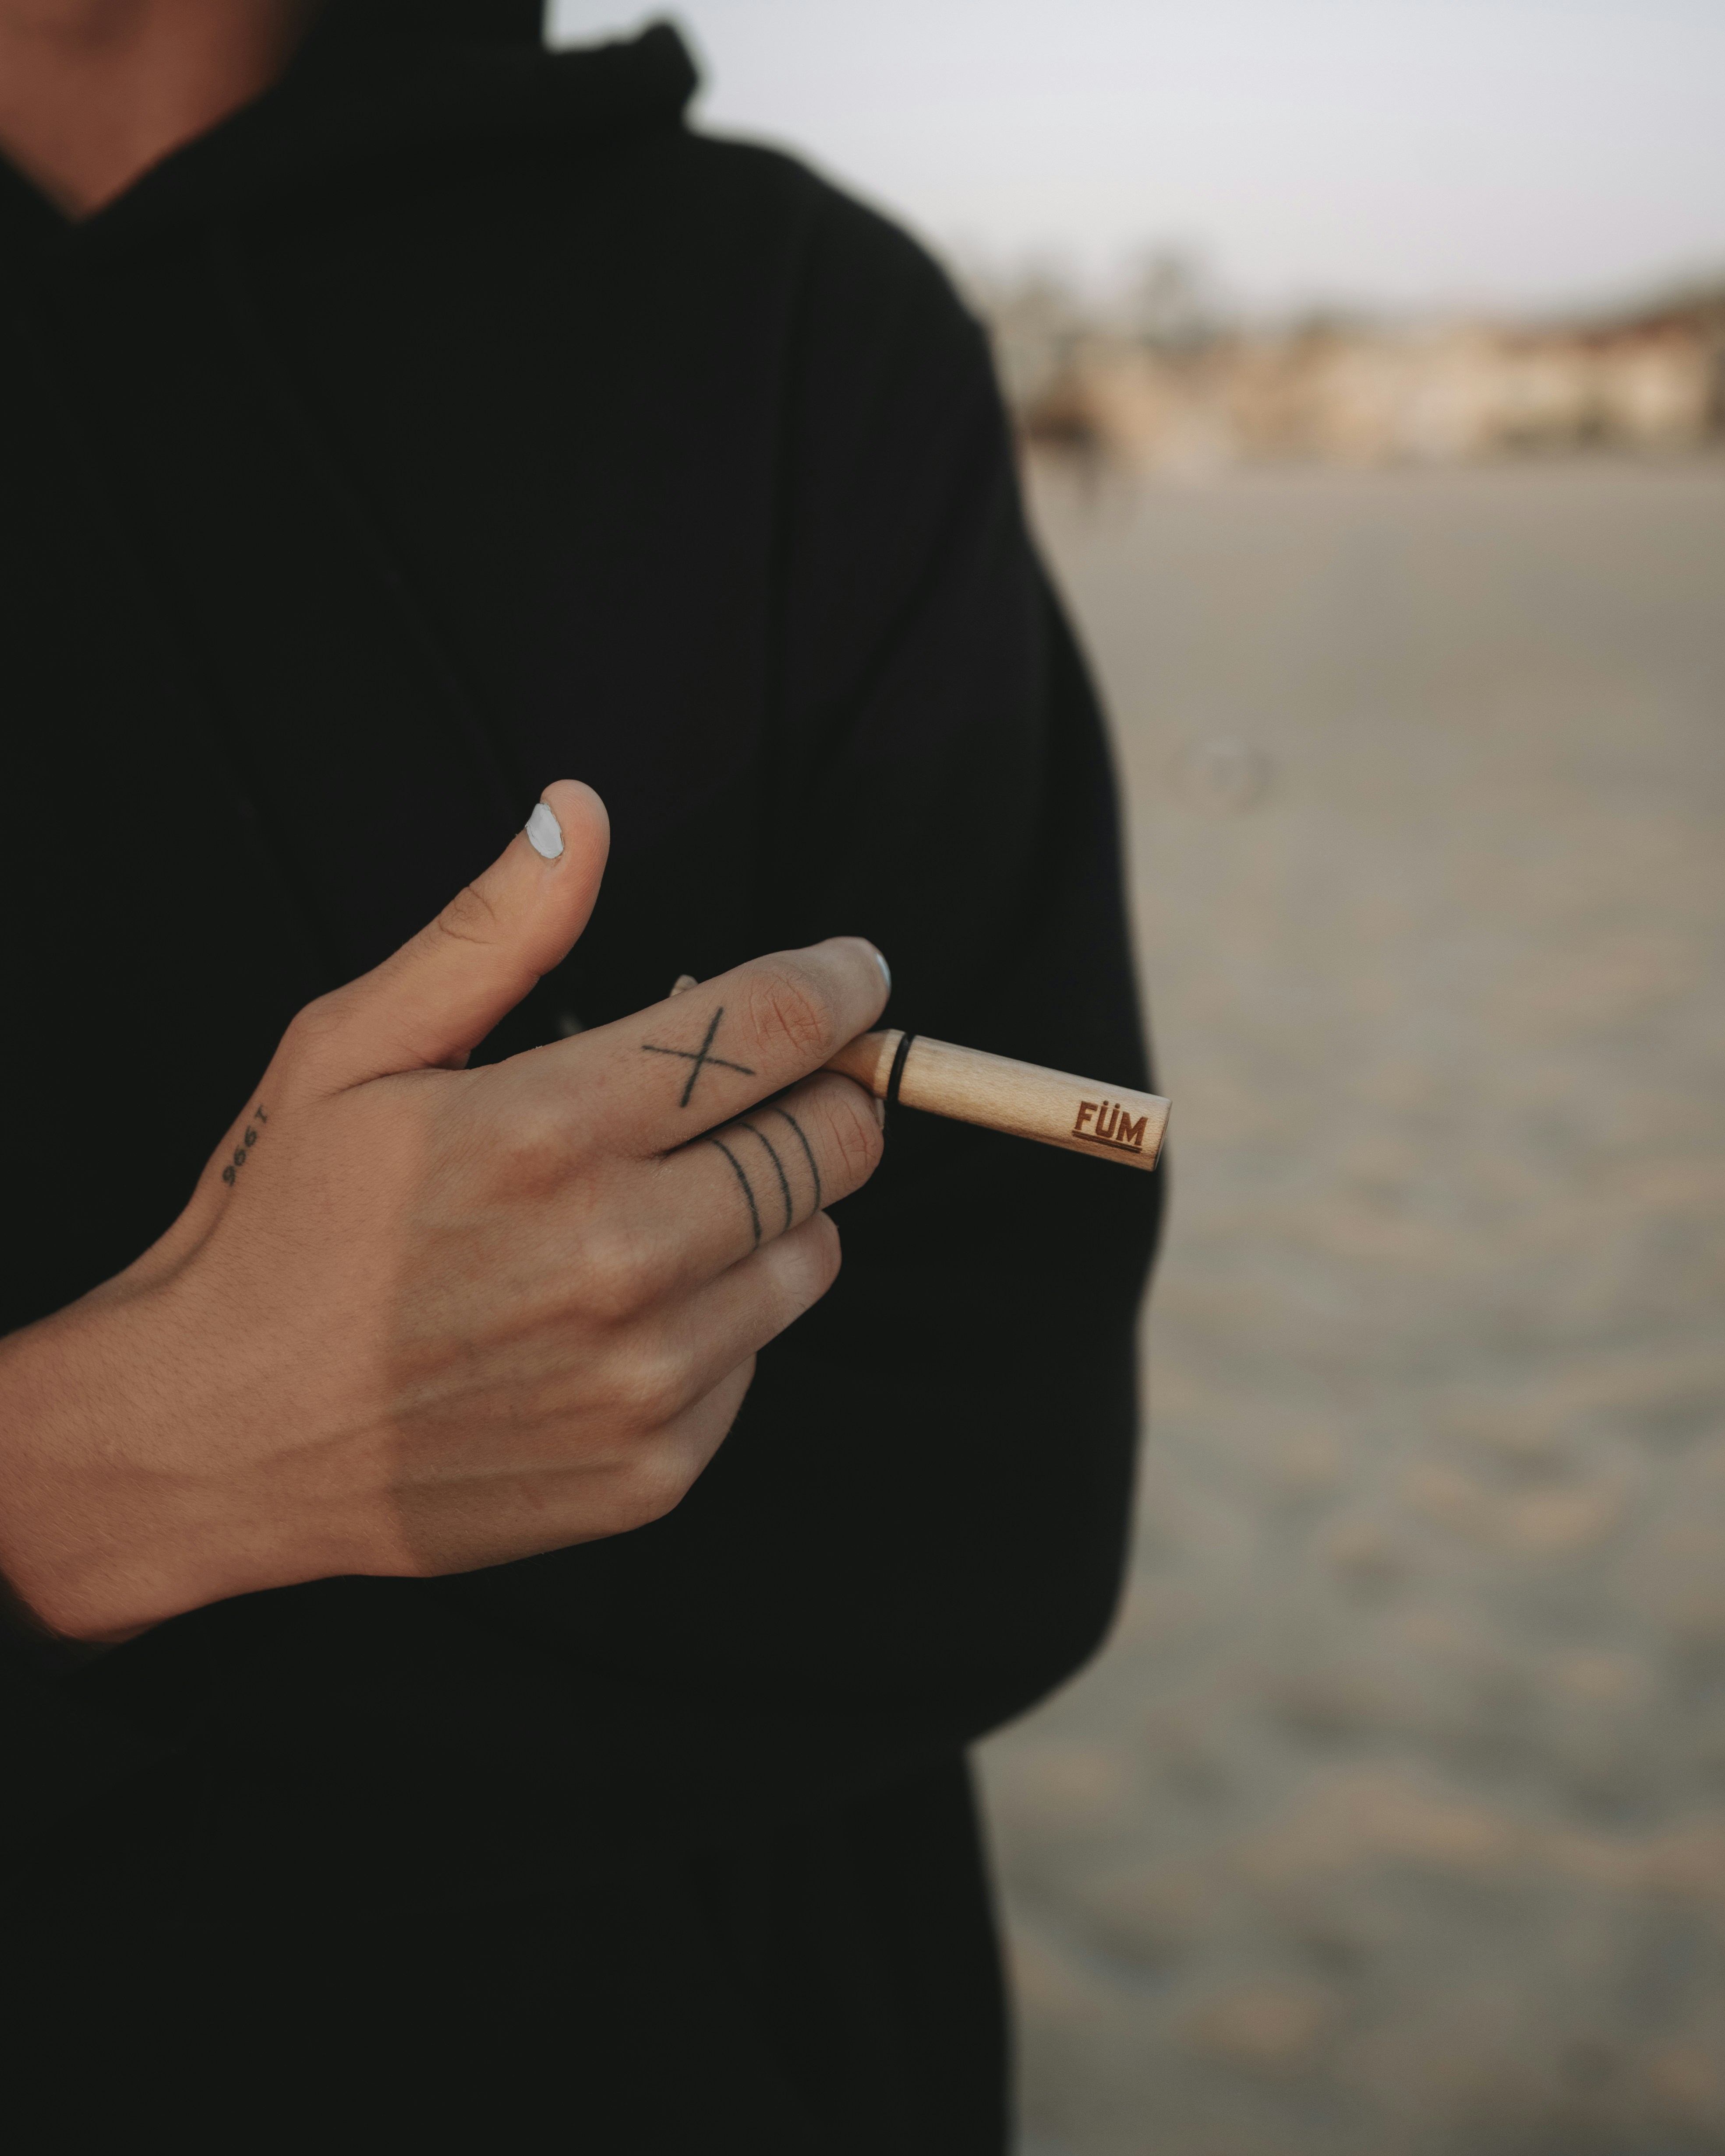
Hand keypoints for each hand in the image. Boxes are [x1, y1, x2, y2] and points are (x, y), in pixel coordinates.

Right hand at [0, 783, 888, 1641]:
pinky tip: (615, 1312)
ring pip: (813, 1252)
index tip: (853, 972)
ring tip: (661, 1205)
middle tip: (758, 1087)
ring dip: (768, 1212)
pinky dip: (718, 1321)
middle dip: (822, 1093)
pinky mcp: (651, 1471)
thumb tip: (580, 814)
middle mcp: (615, 1255)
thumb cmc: (280, 1227)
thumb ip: (490, 934)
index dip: (841, 982)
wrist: (211, 1441)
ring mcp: (641, 1377)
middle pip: (833, 1141)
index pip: (777, 1025)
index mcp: (548, 1129)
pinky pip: (758, 1358)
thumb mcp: (348, 1051)